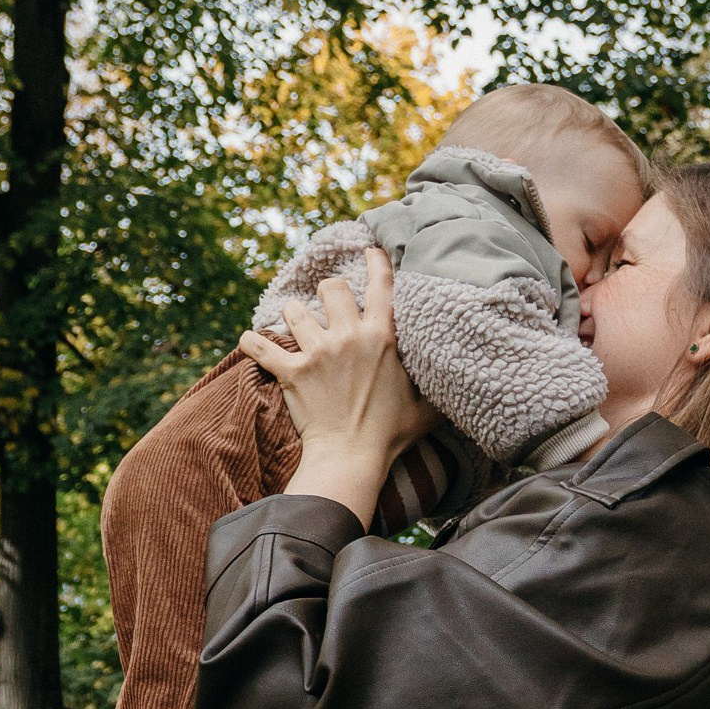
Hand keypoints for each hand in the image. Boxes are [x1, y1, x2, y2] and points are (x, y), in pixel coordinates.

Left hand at [239, 247, 433, 527]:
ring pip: (295, 311)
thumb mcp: (427, 408)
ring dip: (294, 315)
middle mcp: (348, 336)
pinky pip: (261, 347)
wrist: (352, 458)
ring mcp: (317, 352)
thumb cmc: (391, 435)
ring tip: (296, 322)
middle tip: (329, 303)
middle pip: (332, 288)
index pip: (380, 284)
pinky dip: (252, 344)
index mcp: (381, 337)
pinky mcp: (291, 372)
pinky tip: (249, 341)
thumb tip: (461, 378)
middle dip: (330, 292)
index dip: (375, 261)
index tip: (370, 250)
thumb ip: (440, 386)